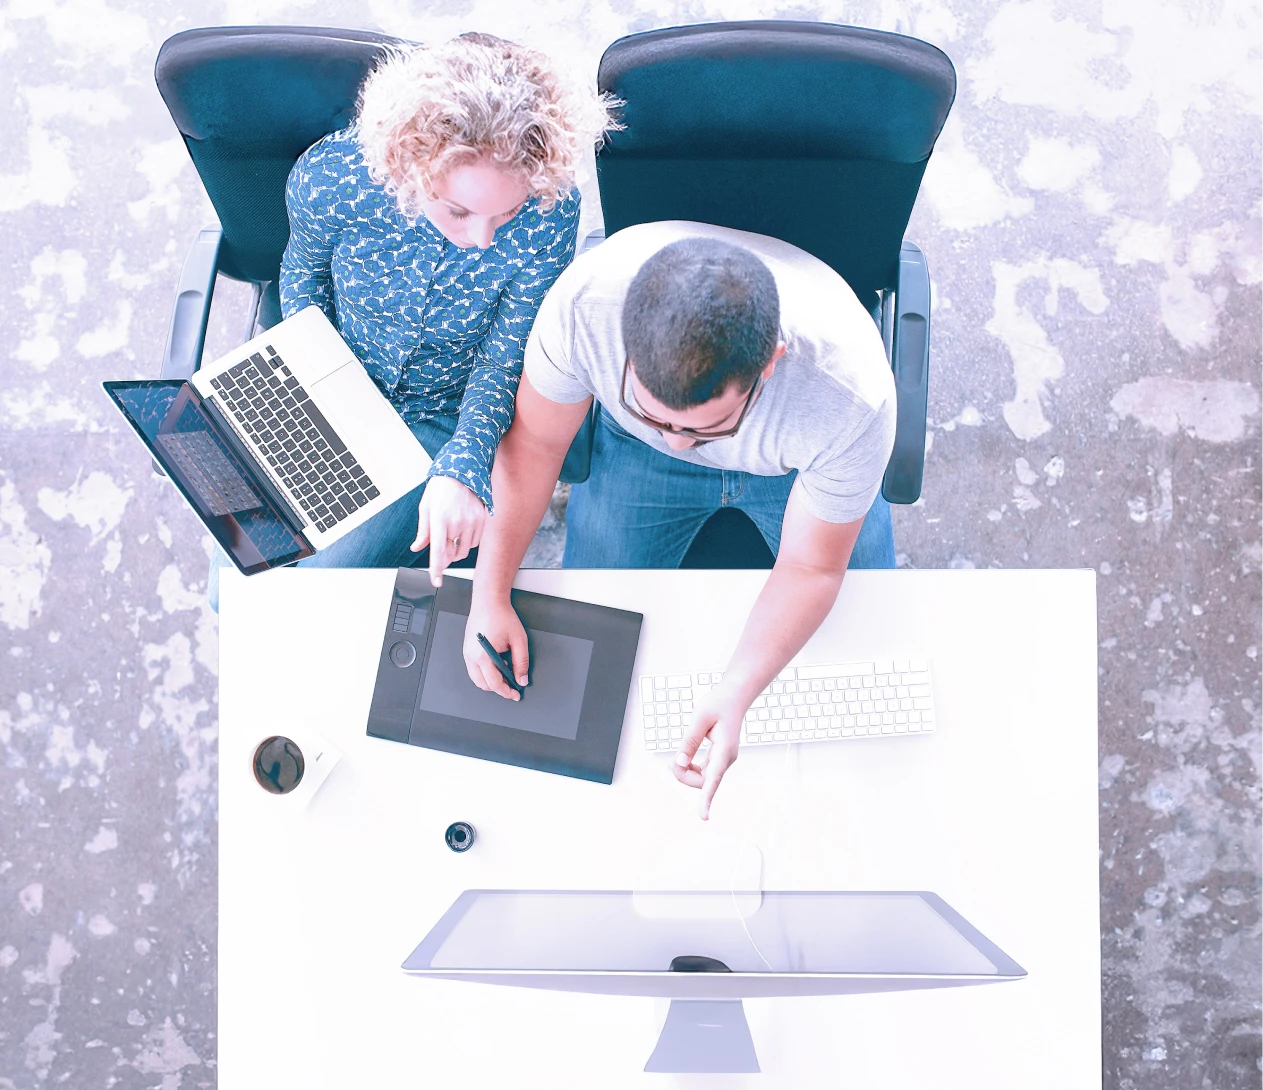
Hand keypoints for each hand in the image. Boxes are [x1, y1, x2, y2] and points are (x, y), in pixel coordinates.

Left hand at [411, 475, 485, 585]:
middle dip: (445, 556)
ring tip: (452, 535)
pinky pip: (474, 542)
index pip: (438, 551)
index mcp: (440, 519)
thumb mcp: (426, 507)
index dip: (436, 569)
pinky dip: (467, 542)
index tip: (436, 581)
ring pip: (464, 550)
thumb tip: (417, 547)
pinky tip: (462, 530)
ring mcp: (472, 522)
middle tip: (442, 546)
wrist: (462, 471)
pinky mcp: (481, 520)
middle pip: (452, 554)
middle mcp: (457, 522)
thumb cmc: (441, 487)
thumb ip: (423, 531)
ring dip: (456, 549)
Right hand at [463, 597, 528, 700]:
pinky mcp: (467, 649)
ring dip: (491, 680)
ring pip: (477, 679)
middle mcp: (471, 656)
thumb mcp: (519, 640)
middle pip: (483, 684)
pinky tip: (497, 663)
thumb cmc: (502, 616)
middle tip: (512, 685)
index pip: (494, 683)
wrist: (488, 601)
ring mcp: (467, 653)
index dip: (506, 691)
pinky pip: (474, 669)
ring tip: (506, 671)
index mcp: (483, 655)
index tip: (515, 694)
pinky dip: (485, 672)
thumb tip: (521, 679)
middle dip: (498, 687)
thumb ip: (521, 663)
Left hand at [672, 687, 745, 819]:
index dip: (707, 798)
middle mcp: (726, 758)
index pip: (714, 778)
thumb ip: (689, 741)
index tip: (703, 815)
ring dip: (687, 773)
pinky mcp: (719, 757)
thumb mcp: (700, 718)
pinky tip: (684, 759)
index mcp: (724, 749)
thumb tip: (680, 762)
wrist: (735, 696)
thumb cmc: (720, 703)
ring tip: (676, 760)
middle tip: (671, 763)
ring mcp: (723, 759)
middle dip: (685, 777)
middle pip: (704, 781)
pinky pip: (704, 771)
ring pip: (703, 778)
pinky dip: (691, 768)